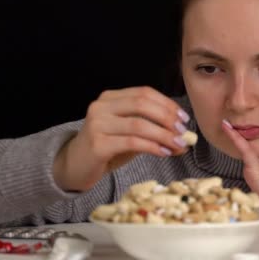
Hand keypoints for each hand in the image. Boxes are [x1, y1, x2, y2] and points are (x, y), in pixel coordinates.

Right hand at [53, 86, 190, 191]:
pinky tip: (163, 152)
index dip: (167, 104)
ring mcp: (97, 124)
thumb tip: (184, 138)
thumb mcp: (131, 136)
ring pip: (138, 124)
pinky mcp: (97, 144)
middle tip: (182, 132)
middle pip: (142, 104)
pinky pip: (131, 142)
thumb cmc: (106, 148)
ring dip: (163, 135)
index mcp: (110, 98)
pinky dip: (152, 146)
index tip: (183, 118)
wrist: (74, 166)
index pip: (144, 93)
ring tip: (178, 145)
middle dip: (167, 117)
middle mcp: (101, 106)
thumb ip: (154, 133)